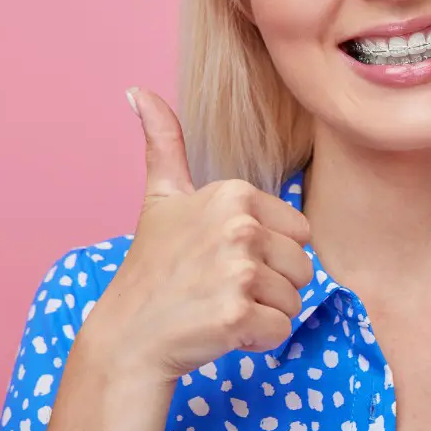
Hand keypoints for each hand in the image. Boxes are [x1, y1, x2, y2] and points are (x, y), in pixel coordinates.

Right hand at [81, 88, 313, 381]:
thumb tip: (139, 91)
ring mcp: (238, 270)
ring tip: (220, 306)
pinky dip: (257, 339)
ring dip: (264, 313)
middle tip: (222, 287)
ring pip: (294, 299)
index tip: (225, 258)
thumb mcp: (161, 198)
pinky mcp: (236, 314)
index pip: (299, 232)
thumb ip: (164, 143)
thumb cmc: (153, 268)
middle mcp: (239, 225)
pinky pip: (281, 330)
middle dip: (271, 285)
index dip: (270, 252)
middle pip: (302, 266)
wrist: (128, 336)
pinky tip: (221, 330)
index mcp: (235, 193)